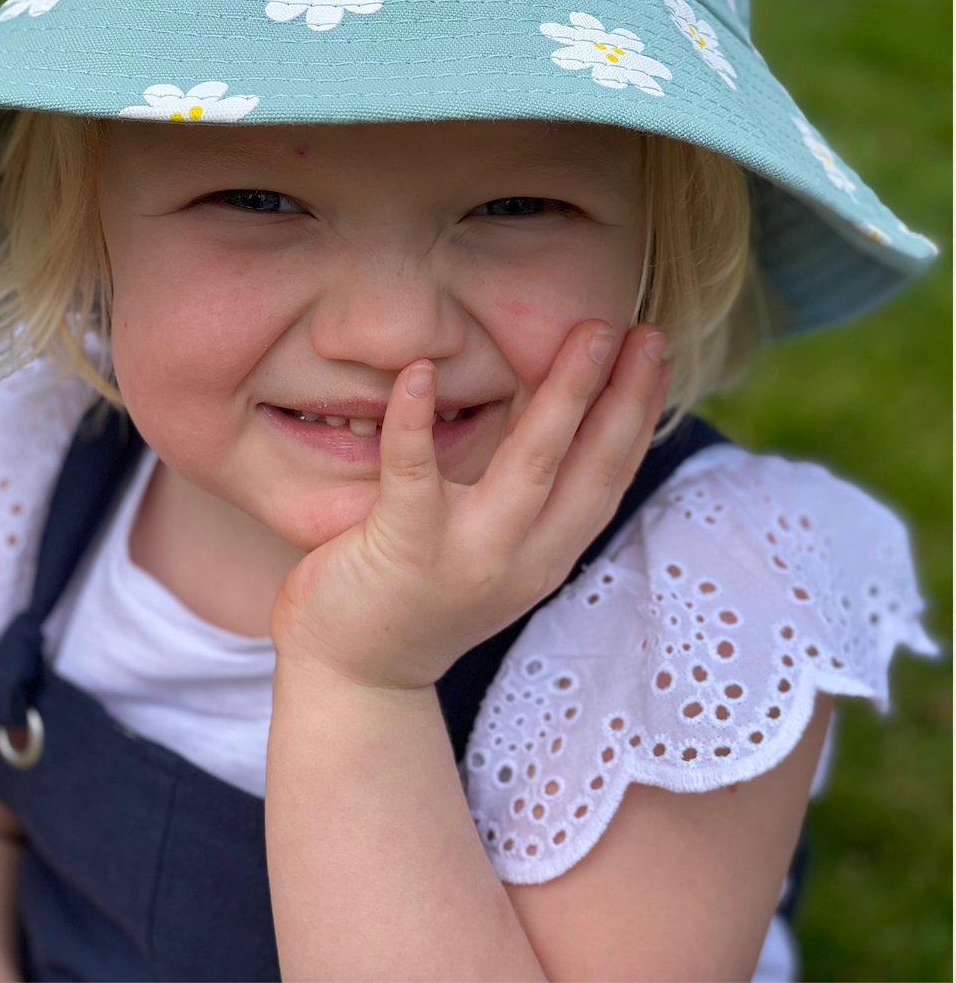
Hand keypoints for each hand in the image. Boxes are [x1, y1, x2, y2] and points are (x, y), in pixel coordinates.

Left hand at [270, 322, 668, 690]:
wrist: (353, 680)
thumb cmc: (417, 597)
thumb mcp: (494, 553)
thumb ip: (525, 502)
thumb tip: (552, 421)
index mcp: (546, 555)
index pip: (609, 478)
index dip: (640, 416)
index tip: (658, 357)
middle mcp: (521, 558)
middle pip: (589, 468)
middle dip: (623, 396)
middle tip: (645, 330)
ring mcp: (465, 555)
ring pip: (529, 466)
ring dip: (565, 397)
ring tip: (587, 335)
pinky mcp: (402, 547)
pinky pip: (412, 474)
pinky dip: (415, 420)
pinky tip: (421, 371)